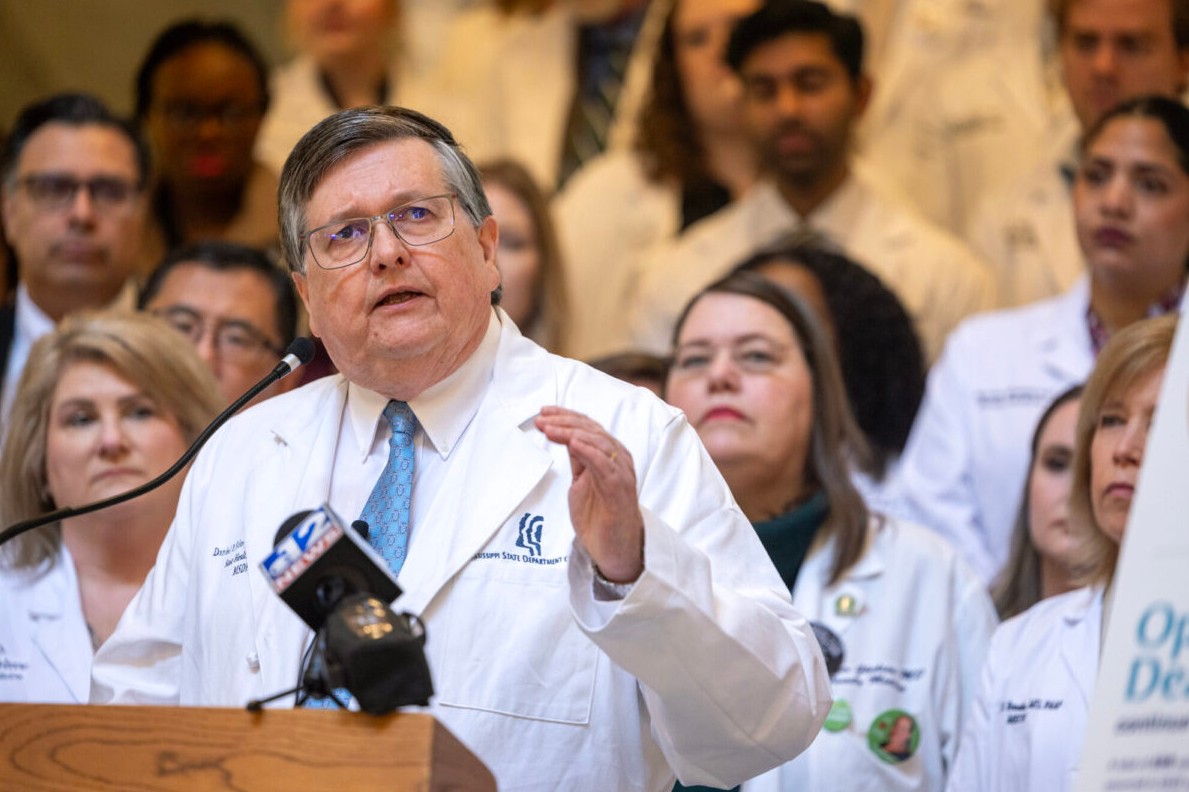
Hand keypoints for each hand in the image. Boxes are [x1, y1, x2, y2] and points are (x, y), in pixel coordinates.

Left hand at [534, 406, 643, 582]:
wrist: (616, 548)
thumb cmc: (600, 516)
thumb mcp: (581, 483)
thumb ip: (577, 461)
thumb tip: (564, 438)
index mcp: (608, 455)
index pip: (588, 427)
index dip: (565, 416)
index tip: (543, 412)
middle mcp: (618, 459)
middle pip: (591, 430)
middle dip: (564, 421)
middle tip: (541, 419)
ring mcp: (621, 473)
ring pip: (598, 442)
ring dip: (571, 433)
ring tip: (550, 428)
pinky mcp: (620, 489)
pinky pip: (605, 465)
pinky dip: (589, 451)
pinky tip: (573, 443)